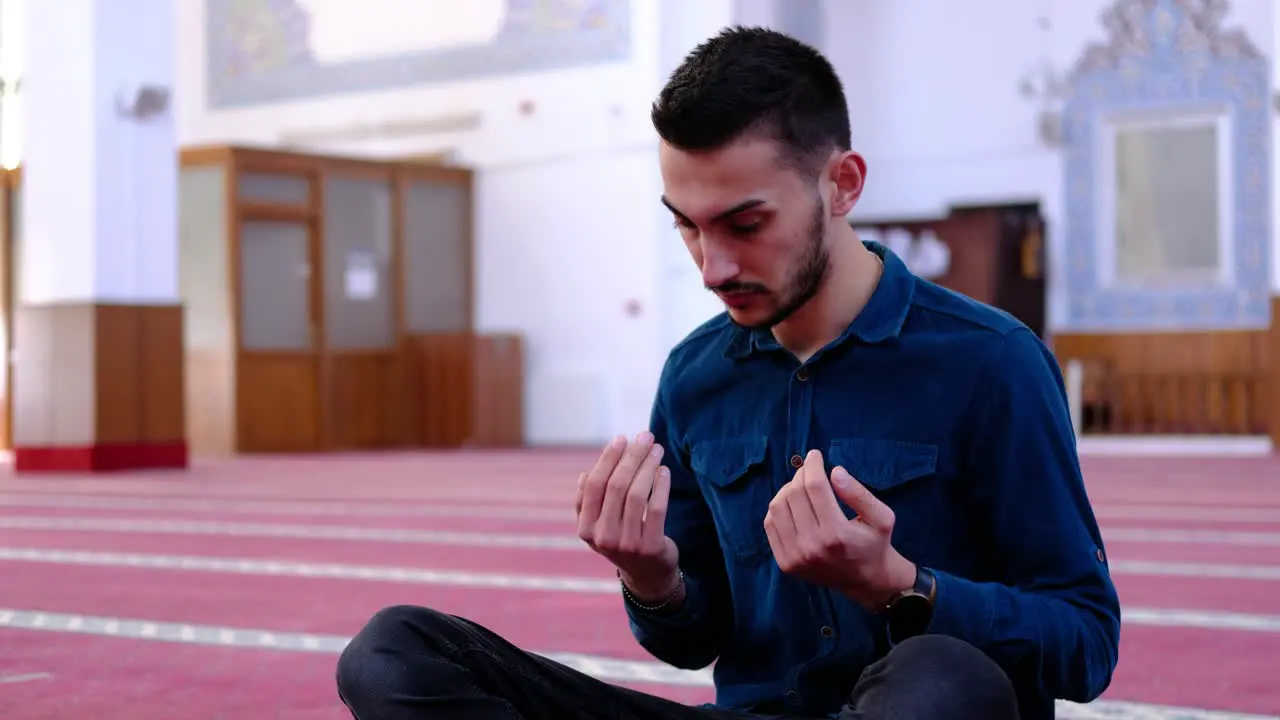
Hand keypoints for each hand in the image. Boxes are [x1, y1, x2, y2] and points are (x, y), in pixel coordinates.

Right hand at [575, 432, 680, 601]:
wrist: (647, 575)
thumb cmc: (622, 539)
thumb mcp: (600, 525)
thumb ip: (589, 503)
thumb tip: (585, 475)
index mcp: (586, 529)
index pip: (594, 485)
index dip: (608, 459)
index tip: (622, 439)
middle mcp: (603, 537)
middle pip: (616, 486)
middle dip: (632, 456)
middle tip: (645, 437)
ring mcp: (627, 544)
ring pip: (637, 494)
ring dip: (648, 466)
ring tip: (657, 450)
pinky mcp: (650, 546)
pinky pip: (656, 508)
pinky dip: (661, 486)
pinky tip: (664, 471)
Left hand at [764, 449, 916, 607]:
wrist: (866, 580)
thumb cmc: (875, 544)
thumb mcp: (882, 517)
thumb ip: (859, 493)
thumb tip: (835, 471)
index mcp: (837, 534)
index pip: (815, 487)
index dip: (813, 465)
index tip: (815, 455)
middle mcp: (812, 546)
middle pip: (794, 494)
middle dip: (801, 474)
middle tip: (810, 469)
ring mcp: (795, 556)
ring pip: (778, 507)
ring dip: (788, 488)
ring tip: (802, 486)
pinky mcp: (785, 562)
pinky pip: (770, 524)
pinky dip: (779, 507)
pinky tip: (793, 504)